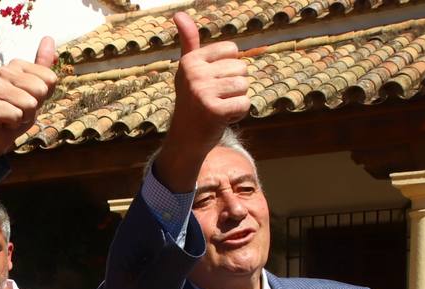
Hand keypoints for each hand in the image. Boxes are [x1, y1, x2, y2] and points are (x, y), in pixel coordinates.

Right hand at [0, 36, 58, 157]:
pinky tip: (5, 121)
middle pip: (40, 90)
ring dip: (25, 117)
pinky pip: (16, 116)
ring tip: (13, 115)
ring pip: (29, 104)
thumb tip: (49, 38)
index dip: (45, 95)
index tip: (30, 98)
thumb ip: (43, 67)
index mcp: (16, 64)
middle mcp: (3, 70)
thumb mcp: (36, 89)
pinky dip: (14, 124)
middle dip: (35, 106)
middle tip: (21, 109)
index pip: (50, 78)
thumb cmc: (18, 110)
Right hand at [152, 12, 249, 192]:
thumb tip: (178, 13)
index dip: (229, 69)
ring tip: (219, 108)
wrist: (185, 139)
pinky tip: (222, 119)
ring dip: (237, 100)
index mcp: (191, 60)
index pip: (233, 51)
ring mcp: (202, 92)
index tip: (212, 83)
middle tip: (215, 99)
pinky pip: (245, 104)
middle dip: (235, 87)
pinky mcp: (214, 111)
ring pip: (244, 86)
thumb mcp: (189, 69)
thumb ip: (189, 41)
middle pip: (241, 68)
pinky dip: (238, 114)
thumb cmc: (192, 101)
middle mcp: (194, 74)